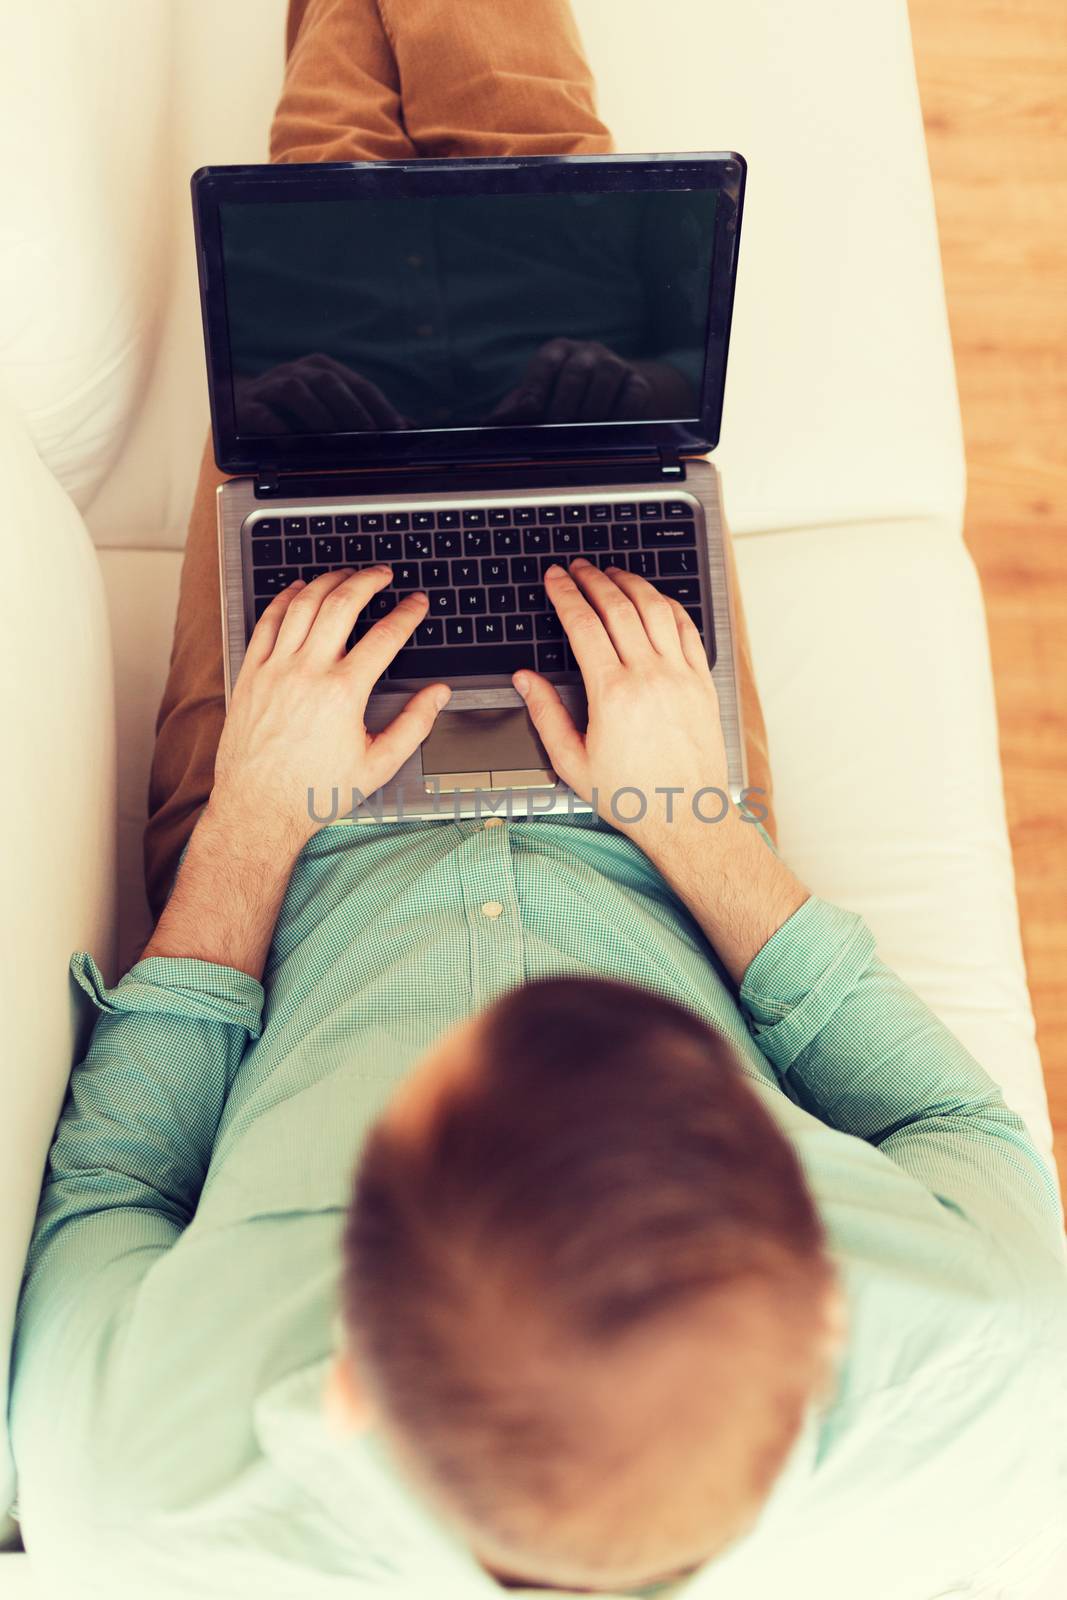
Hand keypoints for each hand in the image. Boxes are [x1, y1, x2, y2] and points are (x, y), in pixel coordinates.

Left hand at [211, 567, 449, 854]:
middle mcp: (307, 672)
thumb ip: (414, 725)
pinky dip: (285, 599)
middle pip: (342, 604)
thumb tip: (437, 695)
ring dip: (328, 581)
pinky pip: (267, 622)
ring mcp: (275, 669)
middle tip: (383, 574)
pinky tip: (299, 589)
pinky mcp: (251, 674)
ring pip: (303, 605)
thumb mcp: (378, 765)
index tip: (418, 603)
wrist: (259, 808)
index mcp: (343, 694)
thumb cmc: (315, 792)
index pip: (385, 637)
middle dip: (368, 580)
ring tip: (346, 574)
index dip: (407, 613)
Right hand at [233, 353, 407, 432]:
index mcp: (322, 369)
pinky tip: (293, 446)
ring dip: (318, 417)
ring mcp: (270, 385)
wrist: (240, 406)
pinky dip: (278, 428)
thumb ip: (365, 415)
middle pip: (329, 383)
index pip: (358, 385)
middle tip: (370, 437)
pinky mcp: (246, 405)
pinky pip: (262, 413)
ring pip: (296, 391)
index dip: (379, 406)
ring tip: (334, 442)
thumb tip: (409, 427)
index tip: (398, 430)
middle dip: (352, 411)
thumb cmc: (294, 410)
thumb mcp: (330, 407)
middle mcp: (297, 371)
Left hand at [489, 339, 656, 423]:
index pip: (545, 364)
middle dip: (564, 407)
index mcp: (556, 352)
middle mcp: (586, 352)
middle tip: (557, 434)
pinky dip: (621, 414)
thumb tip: (489, 425)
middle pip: (576, 372)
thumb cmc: (564, 401)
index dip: (537, 389)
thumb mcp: (538, 401)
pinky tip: (610, 432)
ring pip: (606, 378)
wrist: (614, 397)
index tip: (530, 415)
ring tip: (583, 436)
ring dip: (593, 410)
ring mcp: (614, 364)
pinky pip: (633, 394)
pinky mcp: (638, 382)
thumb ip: (515, 410)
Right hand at [515, 559, 807, 981]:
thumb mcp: (572, 762)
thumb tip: (526, 680)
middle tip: (578, 567)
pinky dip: (668, 606)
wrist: (685, 816)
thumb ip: (545, 715)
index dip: (566, 595)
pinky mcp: (702, 683)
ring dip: (632, 584)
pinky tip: (655, 600)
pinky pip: (687, 630)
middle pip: (619, 608)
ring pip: (656, 610)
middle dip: (594, 580)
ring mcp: (680, 676)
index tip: (555, 579)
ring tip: (613, 573)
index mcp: (612, 694)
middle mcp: (649, 677)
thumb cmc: (631, 796)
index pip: (584, 625)